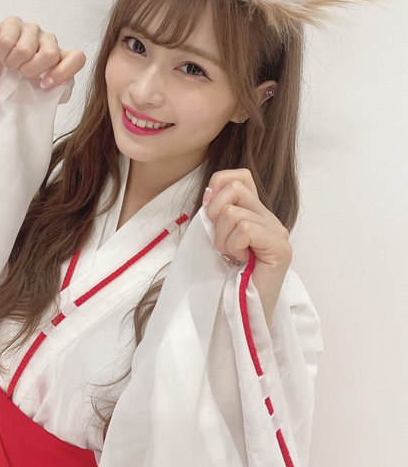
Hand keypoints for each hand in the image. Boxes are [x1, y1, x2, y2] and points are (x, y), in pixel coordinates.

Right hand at [0, 16, 85, 86]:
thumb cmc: (14, 80)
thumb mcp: (35, 90)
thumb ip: (51, 91)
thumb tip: (58, 90)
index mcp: (59, 58)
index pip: (77, 58)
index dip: (63, 72)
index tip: (44, 84)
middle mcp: (49, 41)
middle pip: (51, 54)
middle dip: (31, 70)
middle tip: (21, 73)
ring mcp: (32, 29)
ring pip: (26, 50)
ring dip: (13, 63)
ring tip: (9, 64)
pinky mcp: (14, 22)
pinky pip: (8, 41)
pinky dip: (0, 54)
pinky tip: (0, 55)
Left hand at [202, 168, 292, 328]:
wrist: (240, 314)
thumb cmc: (225, 278)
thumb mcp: (215, 237)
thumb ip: (215, 212)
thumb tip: (210, 190)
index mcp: (256, 213)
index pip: (238, 177)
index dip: (218, 189)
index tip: (210, 217)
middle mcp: (270, 219)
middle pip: (234, 188)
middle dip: (214, 215)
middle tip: (221, 243)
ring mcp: (277, 232)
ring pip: (234, 212)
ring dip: (222, 238)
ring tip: (231, 256)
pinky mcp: (280, 248)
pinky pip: (244, 229)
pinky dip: (233, 246)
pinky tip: (240, 261)